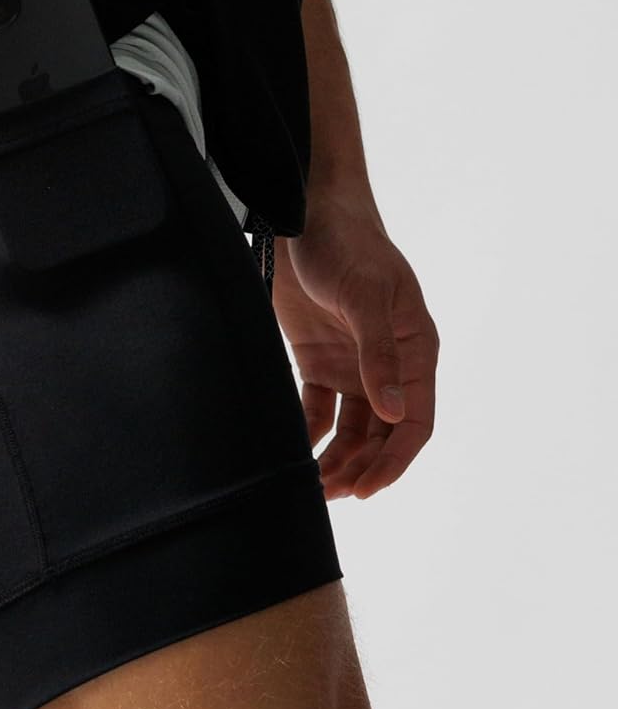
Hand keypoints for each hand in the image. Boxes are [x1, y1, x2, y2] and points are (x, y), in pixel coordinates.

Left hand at [270, 191, 438, 499]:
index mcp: (415, 350)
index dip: (394, 460)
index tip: (368, 490)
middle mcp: (387, 364)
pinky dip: (308, 433)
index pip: (415, 420)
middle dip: (360, 467)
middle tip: (329, 495)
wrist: (304, 213)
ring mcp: (352, 364)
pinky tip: (293, 452)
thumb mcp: (366, 297)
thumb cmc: (347, 245)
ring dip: (335, 458)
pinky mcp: (317, 359)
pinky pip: (316, 409)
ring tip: (311, 485)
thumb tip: (394, 415)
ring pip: (349, 429)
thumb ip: (378, 355)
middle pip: (381, 434)